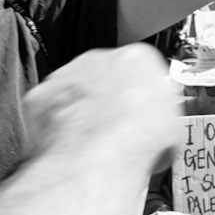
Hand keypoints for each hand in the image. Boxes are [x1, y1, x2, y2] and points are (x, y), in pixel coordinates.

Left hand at [20, 43, 179, 178]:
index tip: (141, 115)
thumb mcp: (173, 128)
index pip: (141, 71)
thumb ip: (162, 116)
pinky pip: (49, 110)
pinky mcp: (41, 96)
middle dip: (108, 101)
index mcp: (138, 58)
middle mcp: (99, 58)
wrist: (98, 156)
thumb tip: (162, 129)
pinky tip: (70, 145)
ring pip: (74, 92)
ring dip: (81, 113)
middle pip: (104, 76)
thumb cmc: (136, 140)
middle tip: (116, 131)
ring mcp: (66, 75)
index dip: (141, 97)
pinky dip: (55, 126)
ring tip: (92, 144)